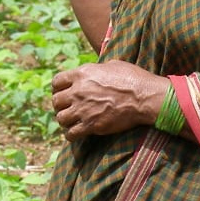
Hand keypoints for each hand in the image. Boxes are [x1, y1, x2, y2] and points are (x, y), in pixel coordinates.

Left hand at [51, 60, 168, 141]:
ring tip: (72, 121)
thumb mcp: (112, 65)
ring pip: (61, 118)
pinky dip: (71, 135)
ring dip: (66, 120)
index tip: (63, 92)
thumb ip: (97, 69)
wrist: (143, 98)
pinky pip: (71, 134)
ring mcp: (83, 109)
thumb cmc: (132, 78)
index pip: (57, 81)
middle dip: (61, 105)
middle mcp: (78, 91)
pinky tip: (76, 133)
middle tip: (68, 108)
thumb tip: (94, 72)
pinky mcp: (91, 125)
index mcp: (82, 74)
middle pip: (56, 101)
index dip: (58, 88)